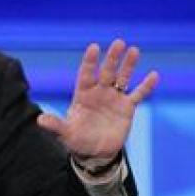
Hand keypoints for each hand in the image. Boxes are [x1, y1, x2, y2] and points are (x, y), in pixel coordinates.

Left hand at [37, 39, 158, 165]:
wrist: (94, 152)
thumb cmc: (77, 140)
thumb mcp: (65, 133)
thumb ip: (55, 125)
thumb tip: (40, 120)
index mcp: (83, 95)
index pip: (86, 74)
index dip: (90, 62)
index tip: (94, 47)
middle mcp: (98, 93)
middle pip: (106, 72)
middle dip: (112, 58)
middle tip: (119, 42)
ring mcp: (113, 99)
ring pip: (122, 78)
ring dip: (128, 66)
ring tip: (134, 50)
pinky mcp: (127, 108)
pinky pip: (138, 94)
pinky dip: (146, 86)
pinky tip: (154, 75)